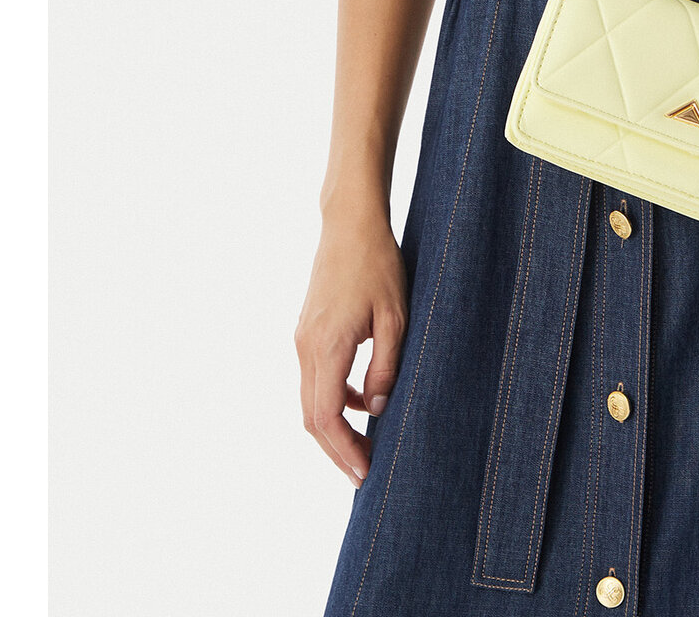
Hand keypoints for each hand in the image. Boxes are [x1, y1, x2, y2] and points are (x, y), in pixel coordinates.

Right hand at [295, 204, 408, 484]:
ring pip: (311, 400)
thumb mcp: (396, 316)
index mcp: (327, 346)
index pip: (326, 417)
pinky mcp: (307, 332)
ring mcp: (302, 340)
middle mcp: (306, 348)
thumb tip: (378, 411)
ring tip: (366, 446)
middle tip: (365, 473)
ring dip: (335, 427)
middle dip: (337, 449)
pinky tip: (364, 402)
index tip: (364, 473)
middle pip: (312, 417)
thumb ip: (386, 367)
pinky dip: (334, 399)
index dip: (344, 450)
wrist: (349, 225)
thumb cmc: (378, 264)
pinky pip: (316, 378)